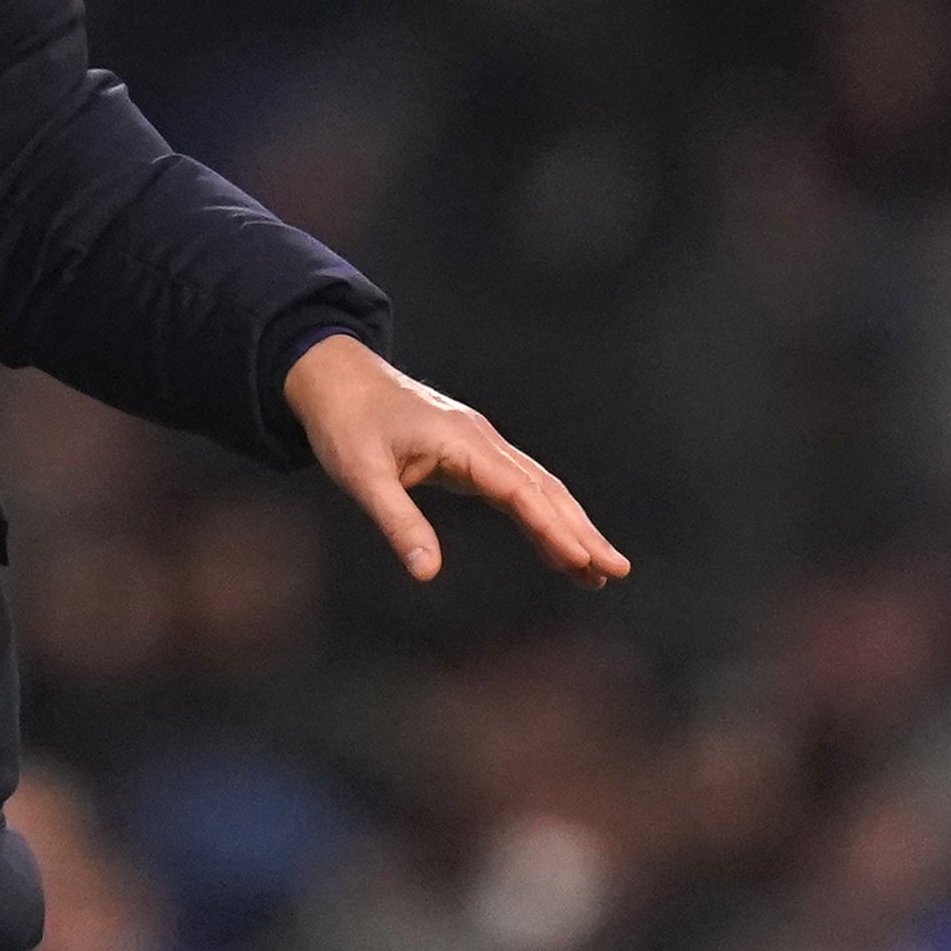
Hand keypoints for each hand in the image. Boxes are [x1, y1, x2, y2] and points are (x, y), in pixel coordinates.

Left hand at [282, 334, 629, 587]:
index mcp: (462, 442)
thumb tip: (427, 573)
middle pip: (544, 489)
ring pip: (538, 487)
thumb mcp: (361, 475)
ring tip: (600, 569)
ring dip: (570, 526)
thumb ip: (396, 522)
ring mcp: (480, 444)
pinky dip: (543, 515)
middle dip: (581, 531)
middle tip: (617, 572)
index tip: (584, 559)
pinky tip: (557, 544)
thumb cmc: (345, 424)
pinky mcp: (471, 453)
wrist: (334, 377)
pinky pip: (518, 487)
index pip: (520, 491)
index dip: (553, 528)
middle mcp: (481, 440)